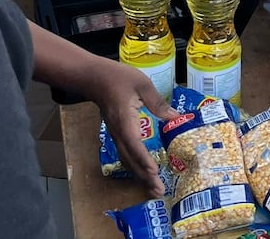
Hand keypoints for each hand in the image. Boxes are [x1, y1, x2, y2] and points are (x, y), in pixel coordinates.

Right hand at [79, 56, 175, 196]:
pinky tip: (143, 172)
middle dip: (144, 176)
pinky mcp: (117, 133)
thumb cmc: (119, 78)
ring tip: (152, 189)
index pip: (134, 144)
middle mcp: (119, 133)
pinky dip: (135, 166)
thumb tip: (174, 117)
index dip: (144, 159)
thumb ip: (158, 102)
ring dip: (140, 175)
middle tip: (159, 191)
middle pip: (131, 159)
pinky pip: (125, 154)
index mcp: (125, 121)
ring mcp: (116, 135)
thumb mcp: (142, 84)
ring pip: (127, 159)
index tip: (154, 172)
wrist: (95, 78)